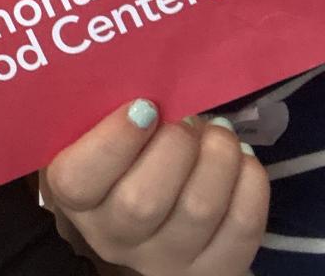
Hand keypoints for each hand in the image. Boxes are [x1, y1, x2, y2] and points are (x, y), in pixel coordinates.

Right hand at [42, 99, 268, 274]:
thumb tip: (145, 69)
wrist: (153, 206)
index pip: (79, 180)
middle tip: (185, 117)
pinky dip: (249, 184)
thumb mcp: (96, 130)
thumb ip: (105, 106)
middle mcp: (113, 237)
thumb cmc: (122, 149)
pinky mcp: (212, 269)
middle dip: (175, 146)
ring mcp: (164, 259)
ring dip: (217, 158)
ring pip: (198, 210)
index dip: (114, 141)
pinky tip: (240, 157)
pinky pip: (241, 228)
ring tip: (217, 132)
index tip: (144, 105)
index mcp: (76, 198)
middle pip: (143, 201)